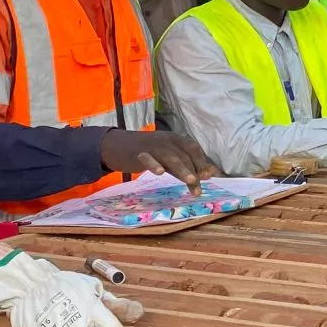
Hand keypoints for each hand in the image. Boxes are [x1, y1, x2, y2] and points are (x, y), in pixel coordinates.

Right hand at [100, 129, 215, 190]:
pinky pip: (147, 158)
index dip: (202, 161)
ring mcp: (152, 146)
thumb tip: (208, 175)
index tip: (210, 176)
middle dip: (194, 171)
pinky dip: (154, 164)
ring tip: (191, 180)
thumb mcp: (169, 157)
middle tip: (200, 187)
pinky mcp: (138, 153)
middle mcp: (167, 140)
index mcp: (176, 140)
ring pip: (170, 157)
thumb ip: (185, 165)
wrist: (117, 145)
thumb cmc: (148, 153)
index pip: (193, 149)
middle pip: (184, 155)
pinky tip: (159, 173)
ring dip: (182, 169)